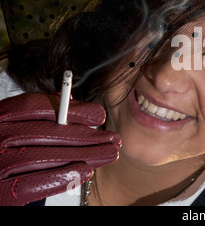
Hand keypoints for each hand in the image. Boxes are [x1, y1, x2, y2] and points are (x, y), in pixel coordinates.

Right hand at [0, 93, 120, 205]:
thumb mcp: (9, 127)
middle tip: (113, 139)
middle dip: (87, 136)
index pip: (37, 108)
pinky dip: (61, 177)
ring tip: (107, 155)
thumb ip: (35, 114)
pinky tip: (85, 172)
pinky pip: (32, 184)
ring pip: (45, 157)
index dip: (72, 109)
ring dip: (83, 155)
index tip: (99, 115)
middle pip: (48, 132)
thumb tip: (71, 101)